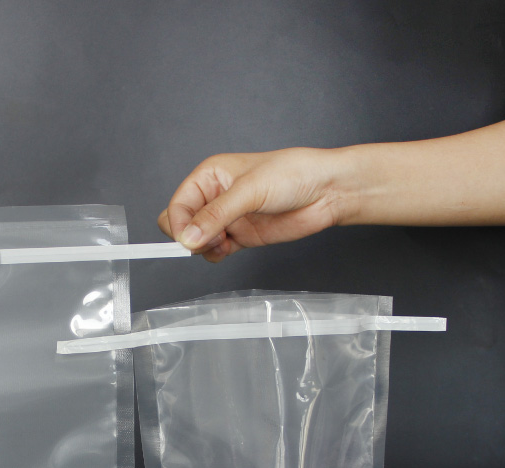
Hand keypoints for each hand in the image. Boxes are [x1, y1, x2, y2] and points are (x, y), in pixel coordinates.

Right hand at [157, 148, 352, 262]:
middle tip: (210, 239)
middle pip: (180, 224)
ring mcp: (226, 219)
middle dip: (189, 237)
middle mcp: (214, 197)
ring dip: (204, 247)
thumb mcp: (250, 190)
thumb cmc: (293, 174)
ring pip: (195, 241)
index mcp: (209, 176)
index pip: (177, 205)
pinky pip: (213, 252)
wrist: (326, 191)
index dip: (179, 224)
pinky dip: (215, 255)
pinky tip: (230, 249)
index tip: (189, 239)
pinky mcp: (239, 236)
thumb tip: (188, 238)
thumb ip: (216, 215)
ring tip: (225, 242)